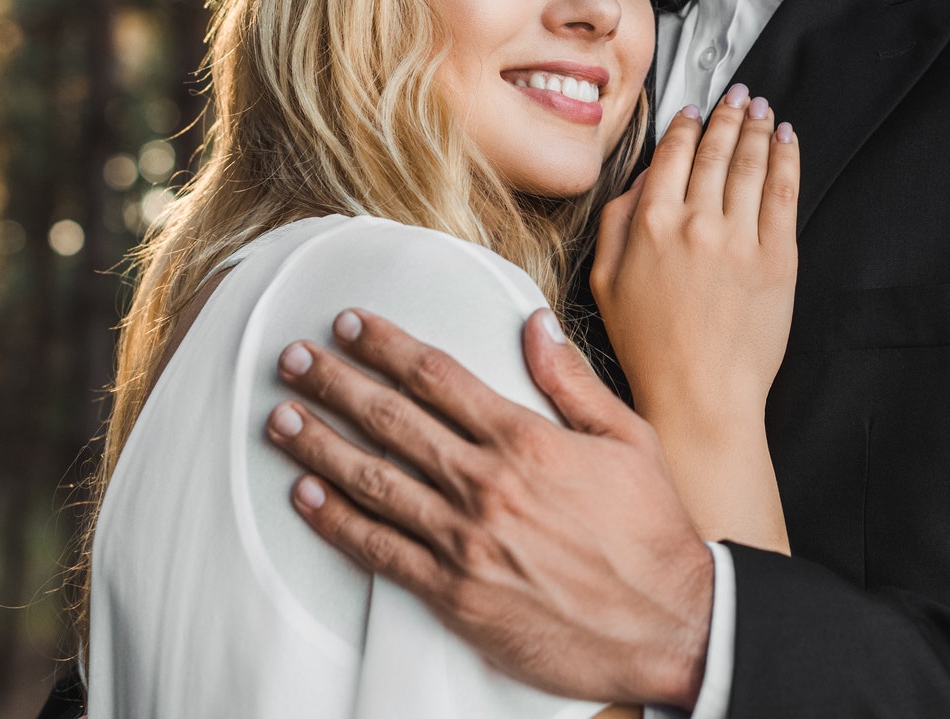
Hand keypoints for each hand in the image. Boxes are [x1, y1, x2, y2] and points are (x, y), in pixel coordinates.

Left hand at [266, 308, 714, 707]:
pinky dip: (336, 521)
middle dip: (334, 383)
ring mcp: (466, 542)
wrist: (670, 626)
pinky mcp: (456, 595)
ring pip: (374, 480)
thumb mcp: (629, 439)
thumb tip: (533, 324)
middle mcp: (487, 485)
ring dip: (319, 444)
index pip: (436, 376)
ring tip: (279, 416)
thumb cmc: (651, 532)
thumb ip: (572, 381)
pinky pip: (381, 551)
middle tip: (292, 359)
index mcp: (526, 440)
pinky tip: (304, 494)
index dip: (384, 344)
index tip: (348, 324)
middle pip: (391, 420)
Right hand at [590, 85, 798, 455]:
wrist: (699, 394)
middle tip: (738, 95)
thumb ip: (615, 221)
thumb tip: (638, 181)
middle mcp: (696, 222)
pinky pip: (783, 193)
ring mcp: (740, 238)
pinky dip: (786, 159)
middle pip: (717, 149)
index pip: (673, 154)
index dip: (687, 125)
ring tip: (763, 110)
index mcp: (650, 223)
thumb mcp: (604, 280)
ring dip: (758, 128)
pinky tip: (787, 141)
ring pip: (752, 163)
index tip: (695, 111)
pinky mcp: (777, 257)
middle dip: (729, 114)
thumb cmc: (650, 347)